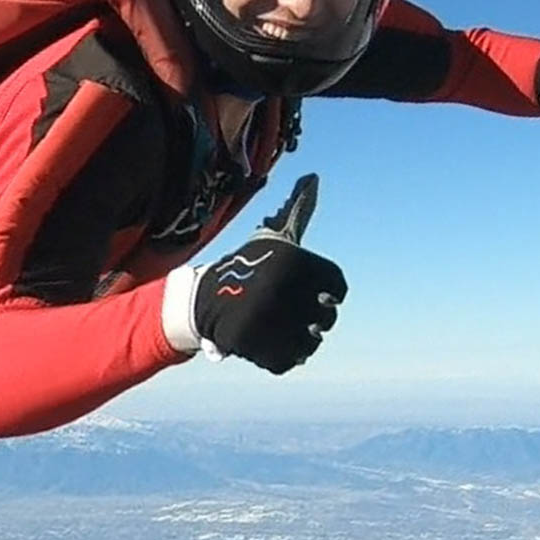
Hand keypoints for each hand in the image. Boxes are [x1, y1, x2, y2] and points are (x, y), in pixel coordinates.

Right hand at [186, 173, 346, 374]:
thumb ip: (299, 211)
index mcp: (292, 260)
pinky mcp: (253, 346)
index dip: (328, 293)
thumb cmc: (248, 267)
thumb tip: (313, 178)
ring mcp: (267, 318)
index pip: (338, 287)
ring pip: (311, 343)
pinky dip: (282, 358)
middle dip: (314, 318)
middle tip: (291, 313)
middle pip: (327, 318)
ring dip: (300, 341)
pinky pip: (289, 361)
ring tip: (281, 329)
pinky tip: (270, 344)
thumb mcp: (273, 236)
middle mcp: (281, 287)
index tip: (311, 293)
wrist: (201, 299)